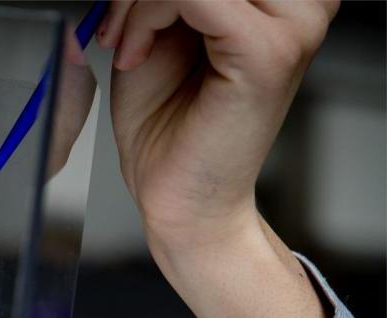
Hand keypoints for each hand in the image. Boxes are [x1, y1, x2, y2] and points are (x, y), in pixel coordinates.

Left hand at [97, 0, 337, 317]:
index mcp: (279, 1)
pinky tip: (135, 57)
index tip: (122, 17)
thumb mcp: (160, 32)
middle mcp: (301, 6)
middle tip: (117, 29)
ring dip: (142, 2)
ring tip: (128, 47)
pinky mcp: (268, 53)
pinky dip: (146, 17)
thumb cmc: (169, 127)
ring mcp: (293, 26)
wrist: (180, 198)